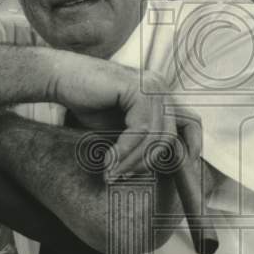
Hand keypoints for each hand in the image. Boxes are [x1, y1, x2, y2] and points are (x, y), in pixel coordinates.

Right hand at [51, 60, 181, 179]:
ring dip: (132, 160)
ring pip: (155, 136)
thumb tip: (155, 166)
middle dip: (147, 162)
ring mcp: (151, 85)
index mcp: (161, 95)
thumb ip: (140, 138)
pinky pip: (140, 129)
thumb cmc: (87, 102)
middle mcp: (160, 87)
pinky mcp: (138, 88)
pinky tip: (108, 160)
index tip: (182, 168)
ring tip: (112, 172)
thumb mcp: (120, 126)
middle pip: (171, 135)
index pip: (191, 122)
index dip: (193, 145)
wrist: (61, 78)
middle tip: (122, 175)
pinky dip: (124, 149)